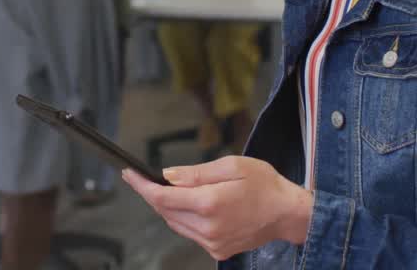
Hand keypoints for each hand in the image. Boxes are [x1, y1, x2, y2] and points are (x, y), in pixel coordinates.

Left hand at [121, 156, 312, 260]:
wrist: (286, 213)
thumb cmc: (264, 184)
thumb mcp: (232, 166)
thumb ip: (197, 173)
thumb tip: (168, 176)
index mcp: (210, 203)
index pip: (162, 197)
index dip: (142, 186)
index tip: (130, 174)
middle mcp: (208, 227)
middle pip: (165, 212)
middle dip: (154, 194)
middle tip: (149, 178)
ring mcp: (212, 242)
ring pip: (175, 223)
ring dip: (169, 207)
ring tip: (177, 190)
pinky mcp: (217, 249)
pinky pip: (190, 233)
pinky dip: (185, 218)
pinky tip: (195, 206)